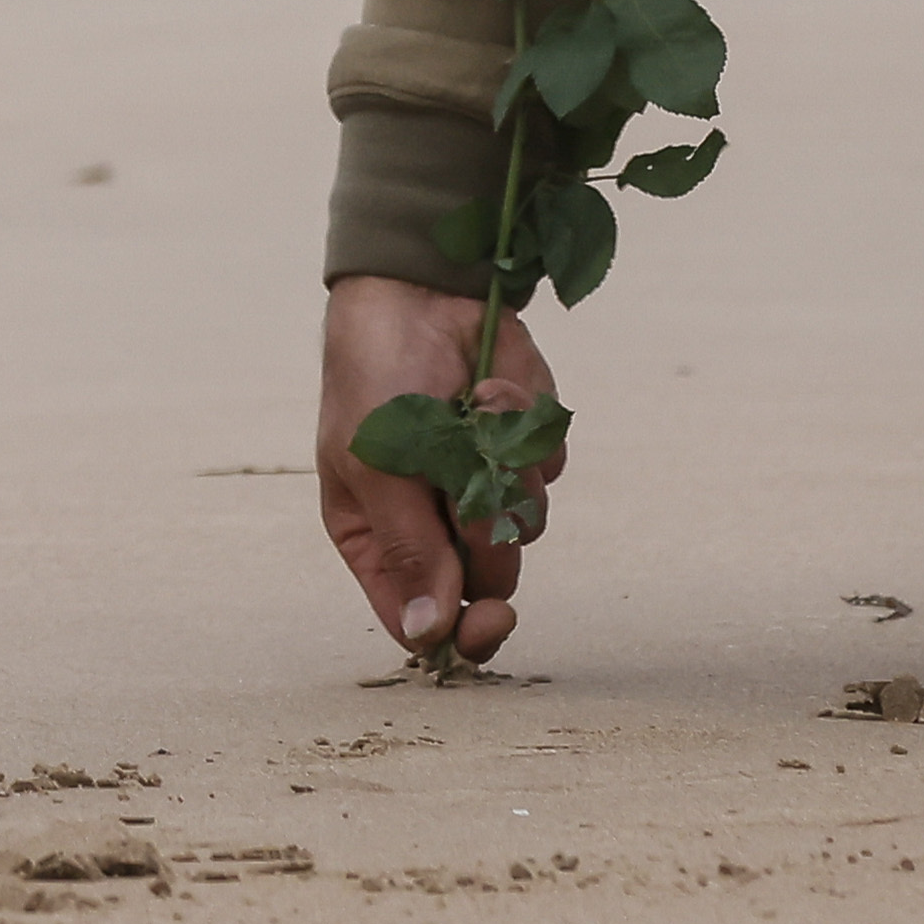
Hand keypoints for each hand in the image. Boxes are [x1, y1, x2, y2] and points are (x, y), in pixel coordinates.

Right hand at [317, 277, 560, 667]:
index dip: (462, 632)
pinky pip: (549, 467)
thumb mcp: (377, 466)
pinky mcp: (521, 446)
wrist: (418, 288)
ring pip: (527, 525)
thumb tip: (430, 634)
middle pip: (488, 582)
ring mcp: (481, 484)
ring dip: (506, 466)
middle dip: (489, 535)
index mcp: (380, 540)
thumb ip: (409, 550)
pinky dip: (524, 425)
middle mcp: (433, 523)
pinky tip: (490, 386)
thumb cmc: (374, 378)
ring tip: (472, 411)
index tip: (490, 618)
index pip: (424, 620)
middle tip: (475, 487)